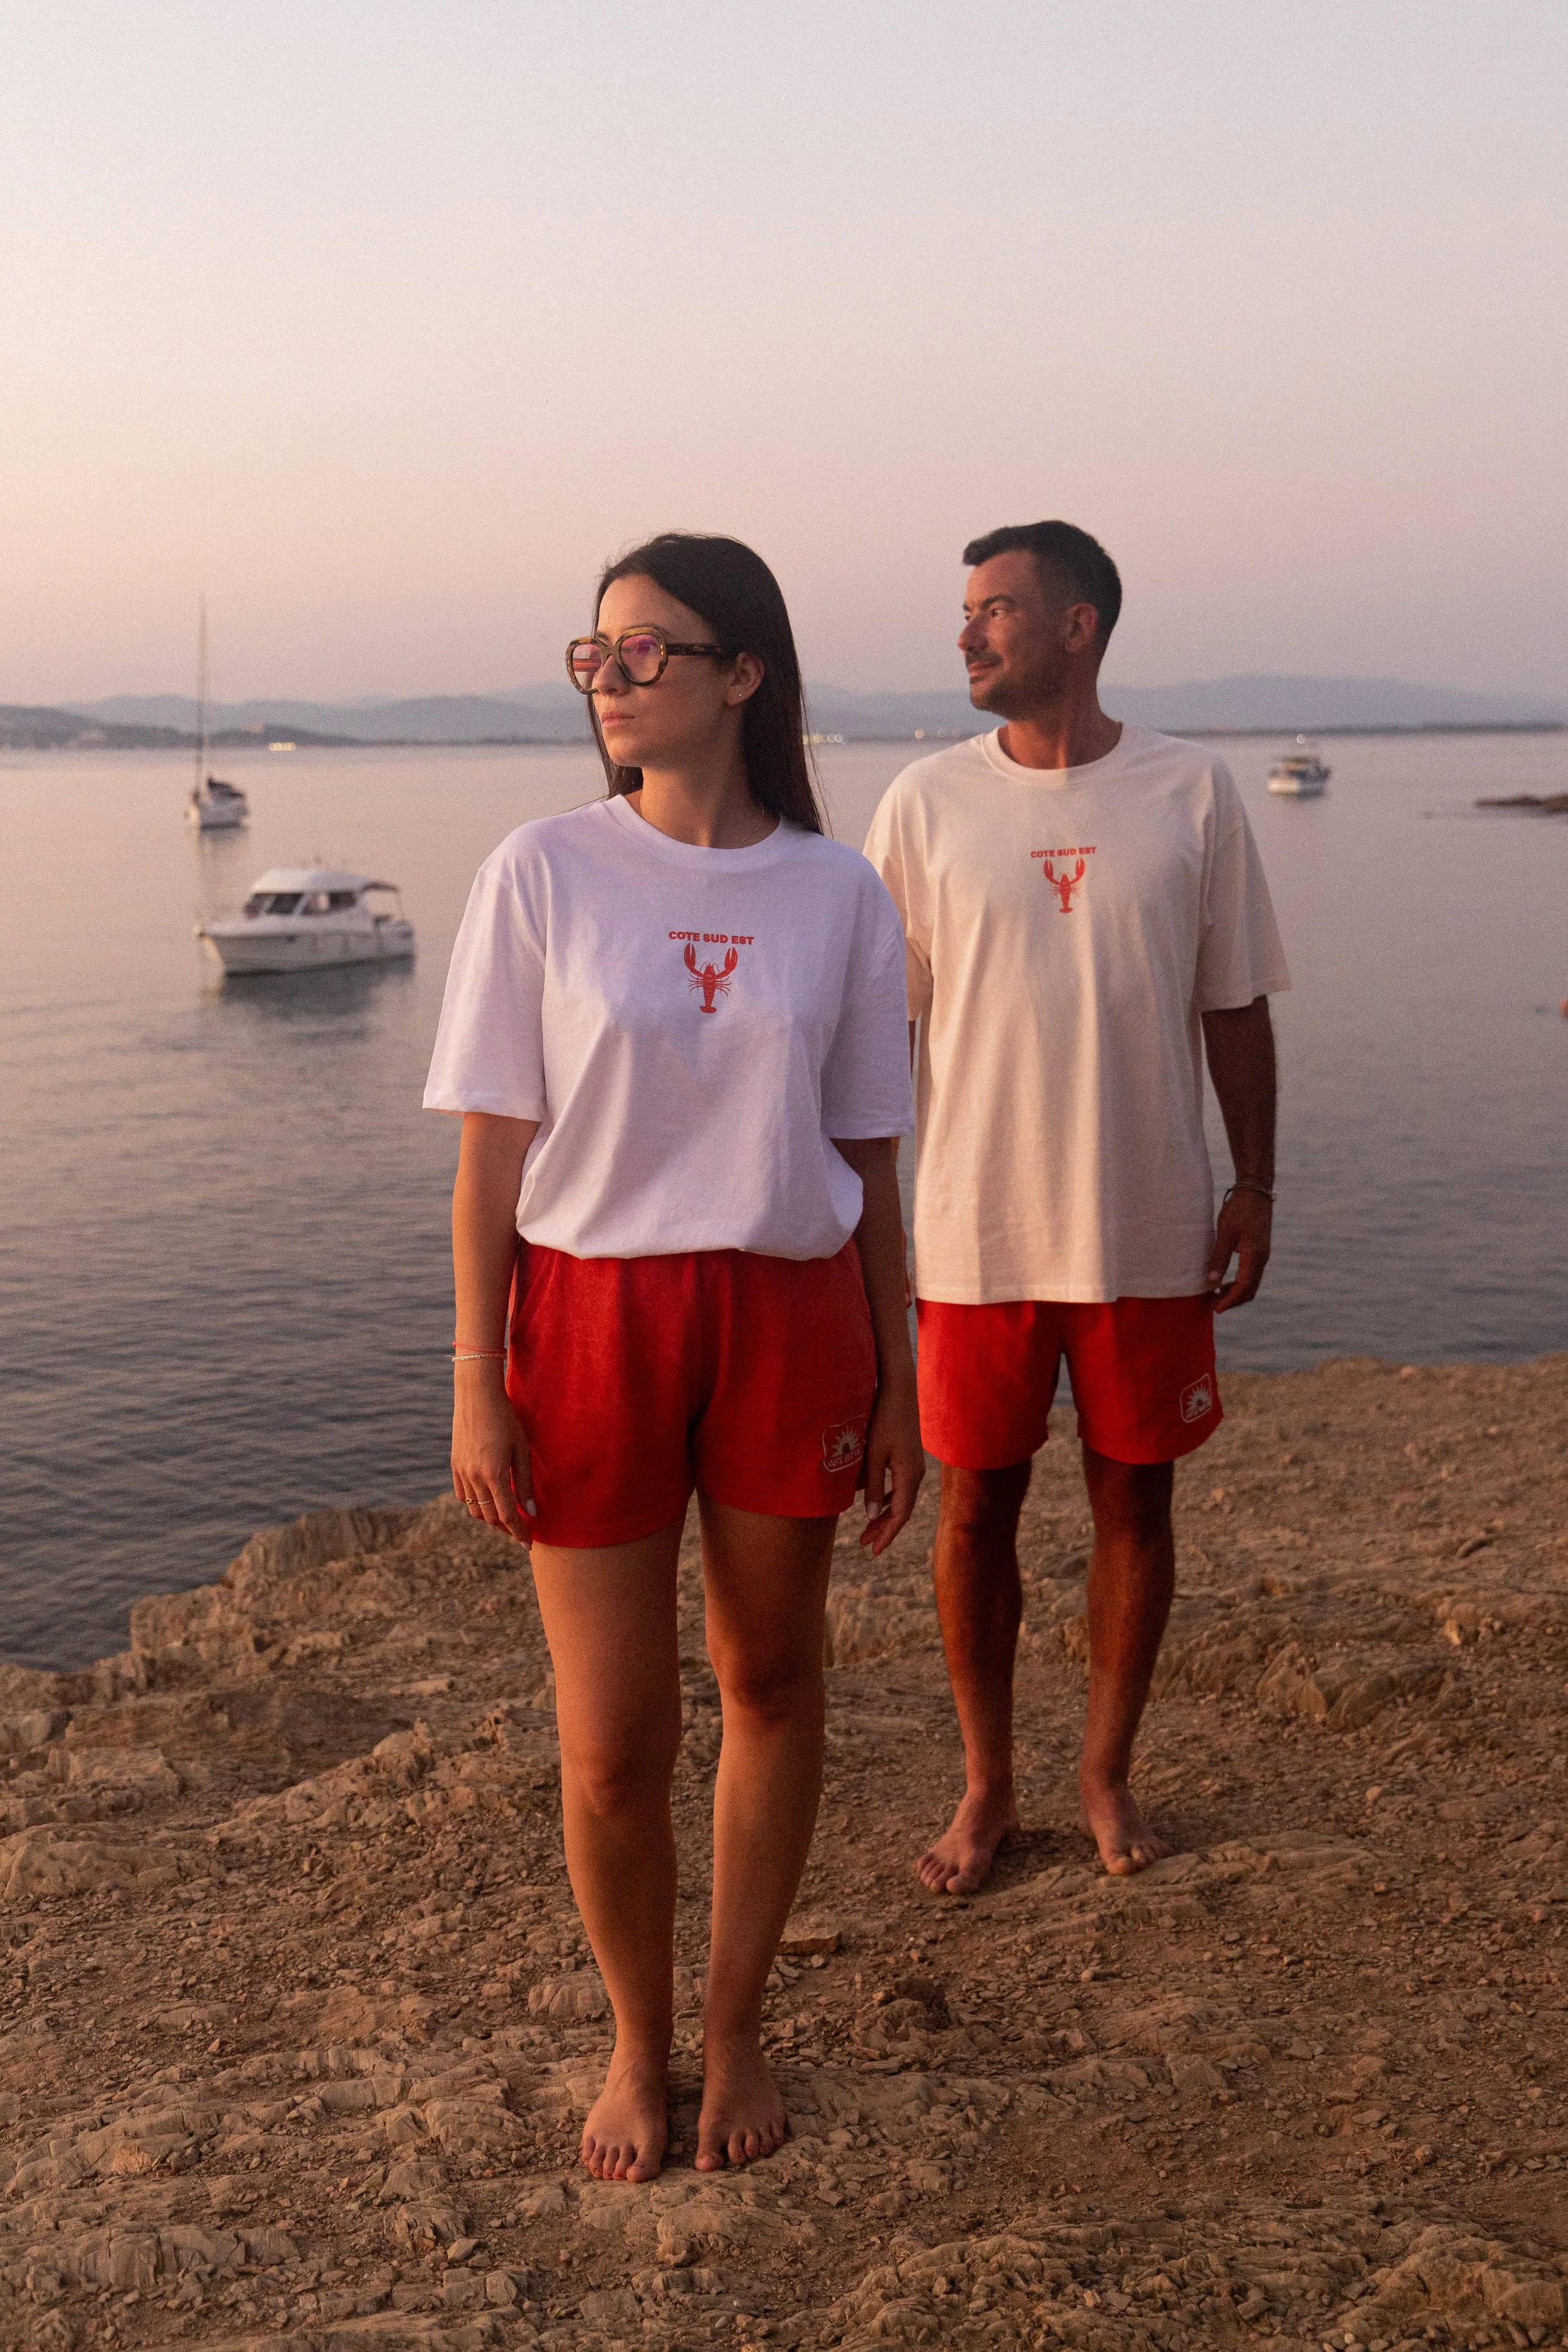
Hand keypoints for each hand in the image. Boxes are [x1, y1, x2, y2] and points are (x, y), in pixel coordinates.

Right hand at [452, 1366, 535, 1542]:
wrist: (477, 1395)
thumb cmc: (506, 1419)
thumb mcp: (522, 1449)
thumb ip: (525, 1483)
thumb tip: (530, 1512)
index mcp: (494, 1473)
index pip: (507, 1515)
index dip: (519, 1531)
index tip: (528, 1543)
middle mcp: (474, 1476)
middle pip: (489, 1516)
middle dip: (506, 1528)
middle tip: (522, 1531)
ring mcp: (461, 1471)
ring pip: (474, 1509)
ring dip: (490, 1518)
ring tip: (506, 1518)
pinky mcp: (455, 1465)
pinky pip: (463, 1495)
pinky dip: (475, 1504)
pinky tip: (488, 1500)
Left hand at [859, 1378, 924, 1556]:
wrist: (899, 1392)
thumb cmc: (884, 1420)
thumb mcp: (873, 1454)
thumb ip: (871, 1484)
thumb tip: (869, 1515)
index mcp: (909, 1476)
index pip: (899, 1515)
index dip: (886, 1534)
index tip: (873, 1550)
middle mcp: (916, 1474)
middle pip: (901, 1511)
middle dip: (884, 1529)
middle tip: (866, 1545)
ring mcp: (914, 1466)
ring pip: (900, 1500)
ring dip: (884, 1516)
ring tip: (868, 1530)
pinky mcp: (909, 1458)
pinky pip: (900, 1487)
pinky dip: (888, 1500)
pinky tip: (876, 1504)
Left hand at [1207, 1189, 1272, 1312]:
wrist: (1255, 1191)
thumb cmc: (1239, 1210)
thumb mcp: (1225, 1233)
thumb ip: (1219, 1258)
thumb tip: (1211, 1282)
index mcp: (1255, 1256)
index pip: (1244, 1287)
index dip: (1230, 1300)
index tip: (1216, 1309)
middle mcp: (1262, 1259)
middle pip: (1250, 1290)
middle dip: (1233, 1301)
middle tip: (1213, 1305)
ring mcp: (1262, 1255)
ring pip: (1251, 1283)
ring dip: (1235, 1293)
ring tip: (1216, 1296)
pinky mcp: (1259, 1251)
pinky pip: (1251, 1274)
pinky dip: (1239, 1283)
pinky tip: (1224, 1282)